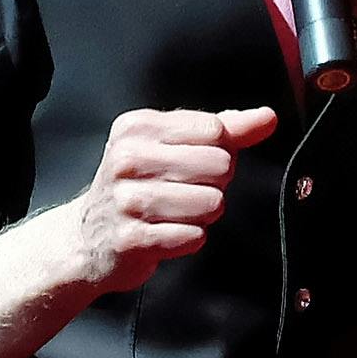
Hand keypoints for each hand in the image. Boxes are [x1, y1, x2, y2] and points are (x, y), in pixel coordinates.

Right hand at [63, 106, 277, 296]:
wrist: (89, 237)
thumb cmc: (137, 187)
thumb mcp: (171, 147)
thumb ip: (224, 129)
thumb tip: (267, 117)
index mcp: (136, 127)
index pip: (215, 130)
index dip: (220, 151)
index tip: (197, 164)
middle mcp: (127, 159)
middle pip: (220, 165)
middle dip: (216, 185)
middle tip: (188, 193)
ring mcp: (126, 201)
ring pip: (211, 204)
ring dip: (203, 215)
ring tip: (177, 215)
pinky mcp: (131, 240)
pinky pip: (193, 237)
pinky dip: (189, 240)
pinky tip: (168, 234)